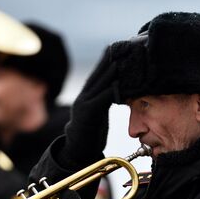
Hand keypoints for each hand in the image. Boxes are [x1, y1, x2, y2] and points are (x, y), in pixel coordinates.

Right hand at [59, 46, 117, 167]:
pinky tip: (120, 84)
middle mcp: (84, 96)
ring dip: (112, 71)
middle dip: (110, 60)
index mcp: (86, 95)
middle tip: (122, 46)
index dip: (107, 60)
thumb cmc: (90, 134)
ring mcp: (84, 104)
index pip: (98, 74)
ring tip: (123, 60)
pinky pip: (102, 99)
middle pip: (98, 74)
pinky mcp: (87, 113)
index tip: (118, 48)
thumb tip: (118, 89)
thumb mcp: (99, 113)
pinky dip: (112, 91)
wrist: (77, 152)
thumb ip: (105, 100)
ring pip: (100, 83)